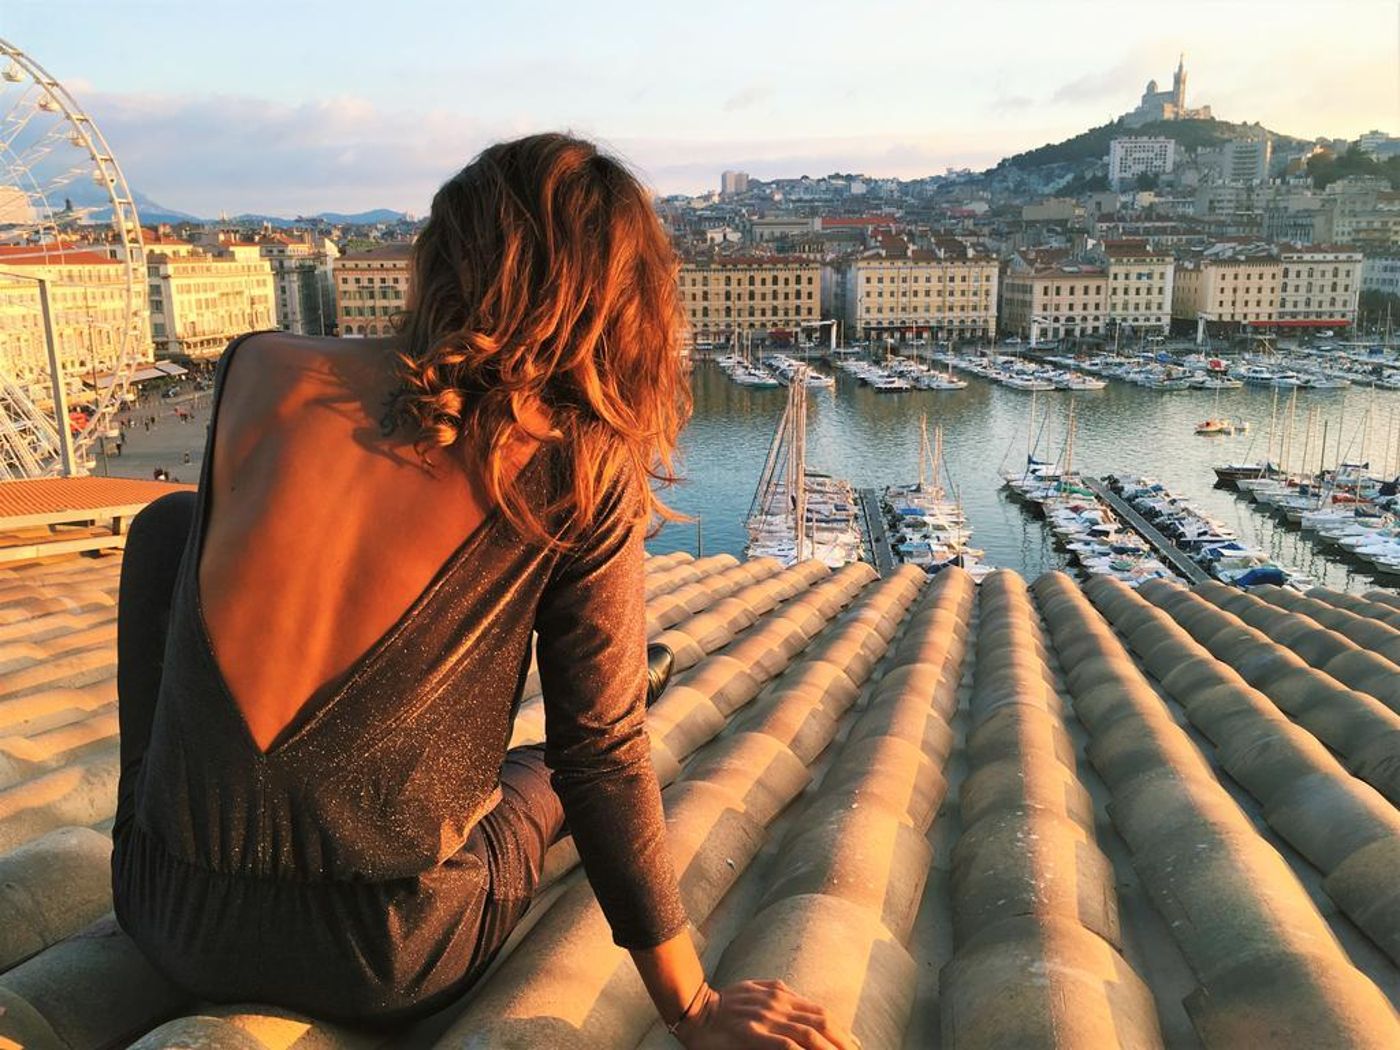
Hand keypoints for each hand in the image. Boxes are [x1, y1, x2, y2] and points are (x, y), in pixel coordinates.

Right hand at [674, 979, 860, 1048]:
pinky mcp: (754, 1034)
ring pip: (809, 1035)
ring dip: (830, 1049)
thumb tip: (796, 998)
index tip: (854, 1044)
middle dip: (843, 1042)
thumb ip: (777, 994)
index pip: (819, 1012)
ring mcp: (767, 1019)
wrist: (695, 1009)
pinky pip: (786, 1046)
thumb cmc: (725, 1002)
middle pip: (821, 1023)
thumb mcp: (755, 989)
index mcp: (781, 994)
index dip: (840, 1029)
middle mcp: (778, 1004)